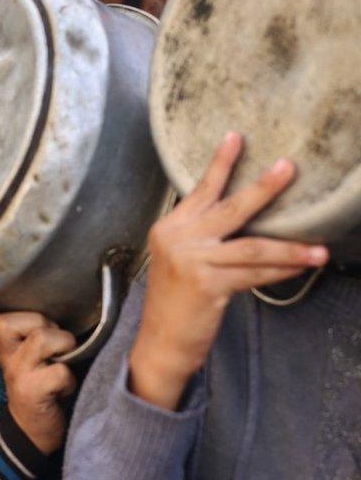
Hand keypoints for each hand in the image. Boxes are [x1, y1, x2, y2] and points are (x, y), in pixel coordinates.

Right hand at [0, 312, 76, 454]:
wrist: (35, 433)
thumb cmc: (41, 388)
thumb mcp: (29, 360)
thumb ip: (30, 336)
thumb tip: (54, 314)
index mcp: (4, 349)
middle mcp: (5, 359)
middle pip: (8, 322)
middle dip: (42, 322)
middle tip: (53, 342)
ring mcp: (17, 374)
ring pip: (40, 338)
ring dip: (63, 344)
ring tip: (62, 359)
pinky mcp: (33, 391)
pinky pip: (60, 370)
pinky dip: (69, 379)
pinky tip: (64, 388)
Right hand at [129, 133, 328, 409]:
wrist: (161, 342)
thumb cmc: (175, 303)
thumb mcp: (179, 261)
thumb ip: (201, 237)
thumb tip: (241, 217)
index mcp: (169, 229)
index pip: (200, 191)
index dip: (220, 164)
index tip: (235, 137)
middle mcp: (178, 239)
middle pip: (229, 208)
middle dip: (264, 188)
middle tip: (289, 167)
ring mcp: (191, 261)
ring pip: (253, 247)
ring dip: (291, 246)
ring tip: (318, 246)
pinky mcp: (208, 285)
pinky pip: (255, 274)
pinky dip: (282, 271)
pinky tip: (302, 267)